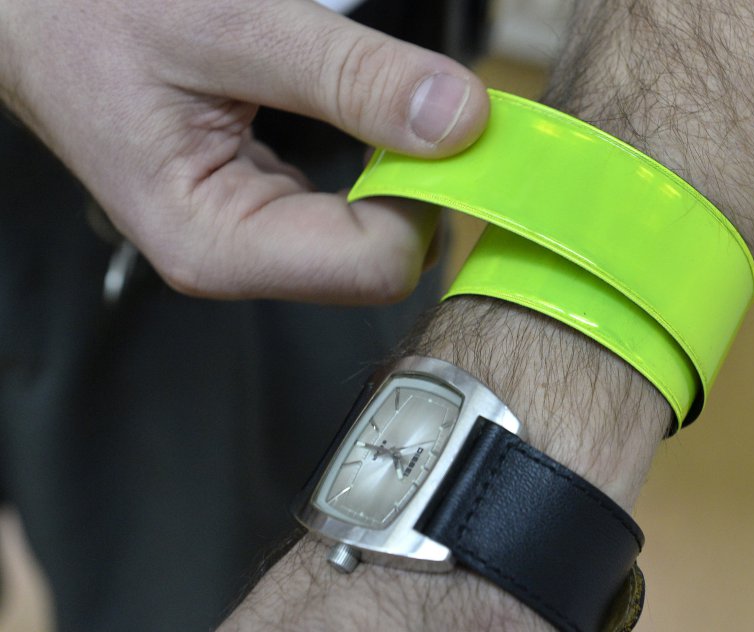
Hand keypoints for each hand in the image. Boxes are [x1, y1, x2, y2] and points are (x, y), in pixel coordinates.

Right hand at [0, 0, 488, 301]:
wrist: (36, 9)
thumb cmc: (94, 13)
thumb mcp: (233, 24)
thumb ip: (350, 76)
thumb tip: (457, 119)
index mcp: (217, 242)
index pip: (378, 266)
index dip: (423, 195)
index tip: (441, 127)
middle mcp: (236, 257)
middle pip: (379, 262)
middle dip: (415, 185)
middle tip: (418, 105)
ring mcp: (250, 237)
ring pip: (370, 238)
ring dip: (398, 171)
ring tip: (382, 103)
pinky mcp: (261, 208)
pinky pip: (347, 209)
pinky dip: (375, 164)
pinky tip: (362, 119)